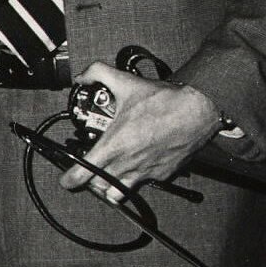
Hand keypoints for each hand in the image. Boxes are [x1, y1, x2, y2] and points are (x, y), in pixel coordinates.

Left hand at [58, 65, 224, 199]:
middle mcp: (129, 163)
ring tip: (108, 173)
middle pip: (100, 187)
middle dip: (90, 181)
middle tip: (88, 171)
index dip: (71, 179)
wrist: (199, 111)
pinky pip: (144, 184)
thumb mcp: (126, 81)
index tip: (66, 181)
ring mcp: (147, 172)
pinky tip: (135, 165)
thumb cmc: (165, 101)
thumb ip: (97, 74)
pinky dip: (136, 179)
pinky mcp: (164, 175)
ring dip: (111, 186)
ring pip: (120, 192)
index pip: (85, 172)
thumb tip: (82, 76)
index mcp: (115, 144)